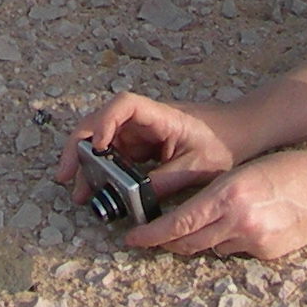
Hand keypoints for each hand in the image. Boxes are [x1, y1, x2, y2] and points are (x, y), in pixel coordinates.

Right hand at [54, 93, 237, 205]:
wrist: (240, 133)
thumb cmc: (223, 142)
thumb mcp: (195, 167)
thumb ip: (163, 182)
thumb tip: (131, 200)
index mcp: (159, 115)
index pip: (122, 106)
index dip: (102, 122)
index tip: (96, 147)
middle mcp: (144, 119)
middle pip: (100, 122)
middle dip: (78, 147)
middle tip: (65, 176)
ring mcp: (141, 131)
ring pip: (103, 141)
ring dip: (87, 163)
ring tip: (80, 193)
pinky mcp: (142, 145)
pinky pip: (116, 154)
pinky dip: (103, 170)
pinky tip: (96, 191)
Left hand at [121, 150, 306, 260]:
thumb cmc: (283, 170)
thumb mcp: (241, 174)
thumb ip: (214, 197)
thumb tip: (189, 219)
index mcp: (227, 194)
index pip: (179, 222)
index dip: (152, 234)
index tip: (133, 239)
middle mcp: (237, 221)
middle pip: (188, 242)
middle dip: (167, 243)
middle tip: (152, 239)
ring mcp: (253, 241)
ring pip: (211, 249)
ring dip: (204, 240)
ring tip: (218, 221)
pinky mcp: (266, 254)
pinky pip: (236, 252)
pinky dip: (232, 243)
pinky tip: (248, 226)